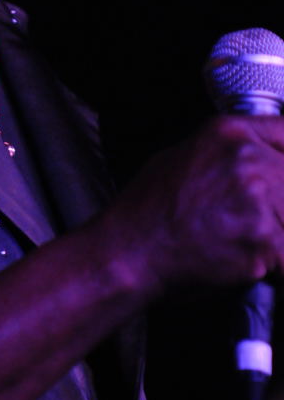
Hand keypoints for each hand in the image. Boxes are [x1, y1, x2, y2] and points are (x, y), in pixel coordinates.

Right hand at [99, 115, 283, 295]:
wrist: (130, 252)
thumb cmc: (149, 210)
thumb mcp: (184, 155)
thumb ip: (232, 151)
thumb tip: (265, 156)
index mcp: (230, 133)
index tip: (282, 172)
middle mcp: (247, 161)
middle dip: (281, 206)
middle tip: (251, 221)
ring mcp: (257, 202)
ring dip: (277, 235)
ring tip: (241, 240)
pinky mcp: (262, 242)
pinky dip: (272, 265)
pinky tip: (242, 261)